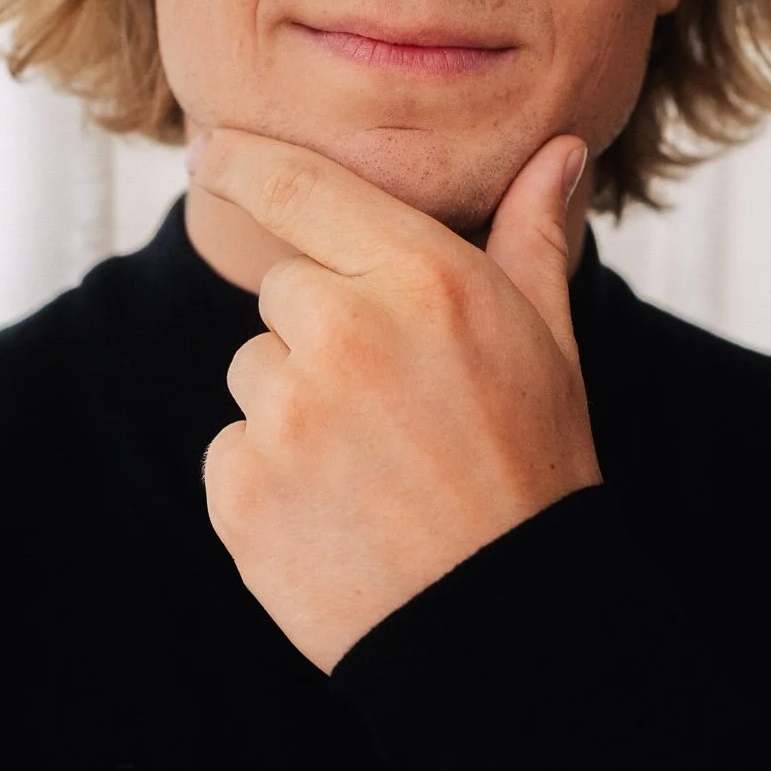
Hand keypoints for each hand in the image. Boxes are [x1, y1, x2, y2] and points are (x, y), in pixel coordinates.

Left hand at [194, 128, 601, 671]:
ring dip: (293, 405)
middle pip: (282, 291)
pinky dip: (268, 476)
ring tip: (372, 462)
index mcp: (420, 276)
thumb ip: (533, 233)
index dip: (241, 159)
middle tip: (392, 399)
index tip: (207, 149)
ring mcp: (285, 413)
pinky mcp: (241, 491)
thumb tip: (563, 147)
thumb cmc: (532, 461)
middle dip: (322, 328)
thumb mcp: (547, 337)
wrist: (506, 622)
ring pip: (255, 372)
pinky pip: (231, 449)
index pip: (297, 185)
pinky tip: (337, 509)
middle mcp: (344, 329)